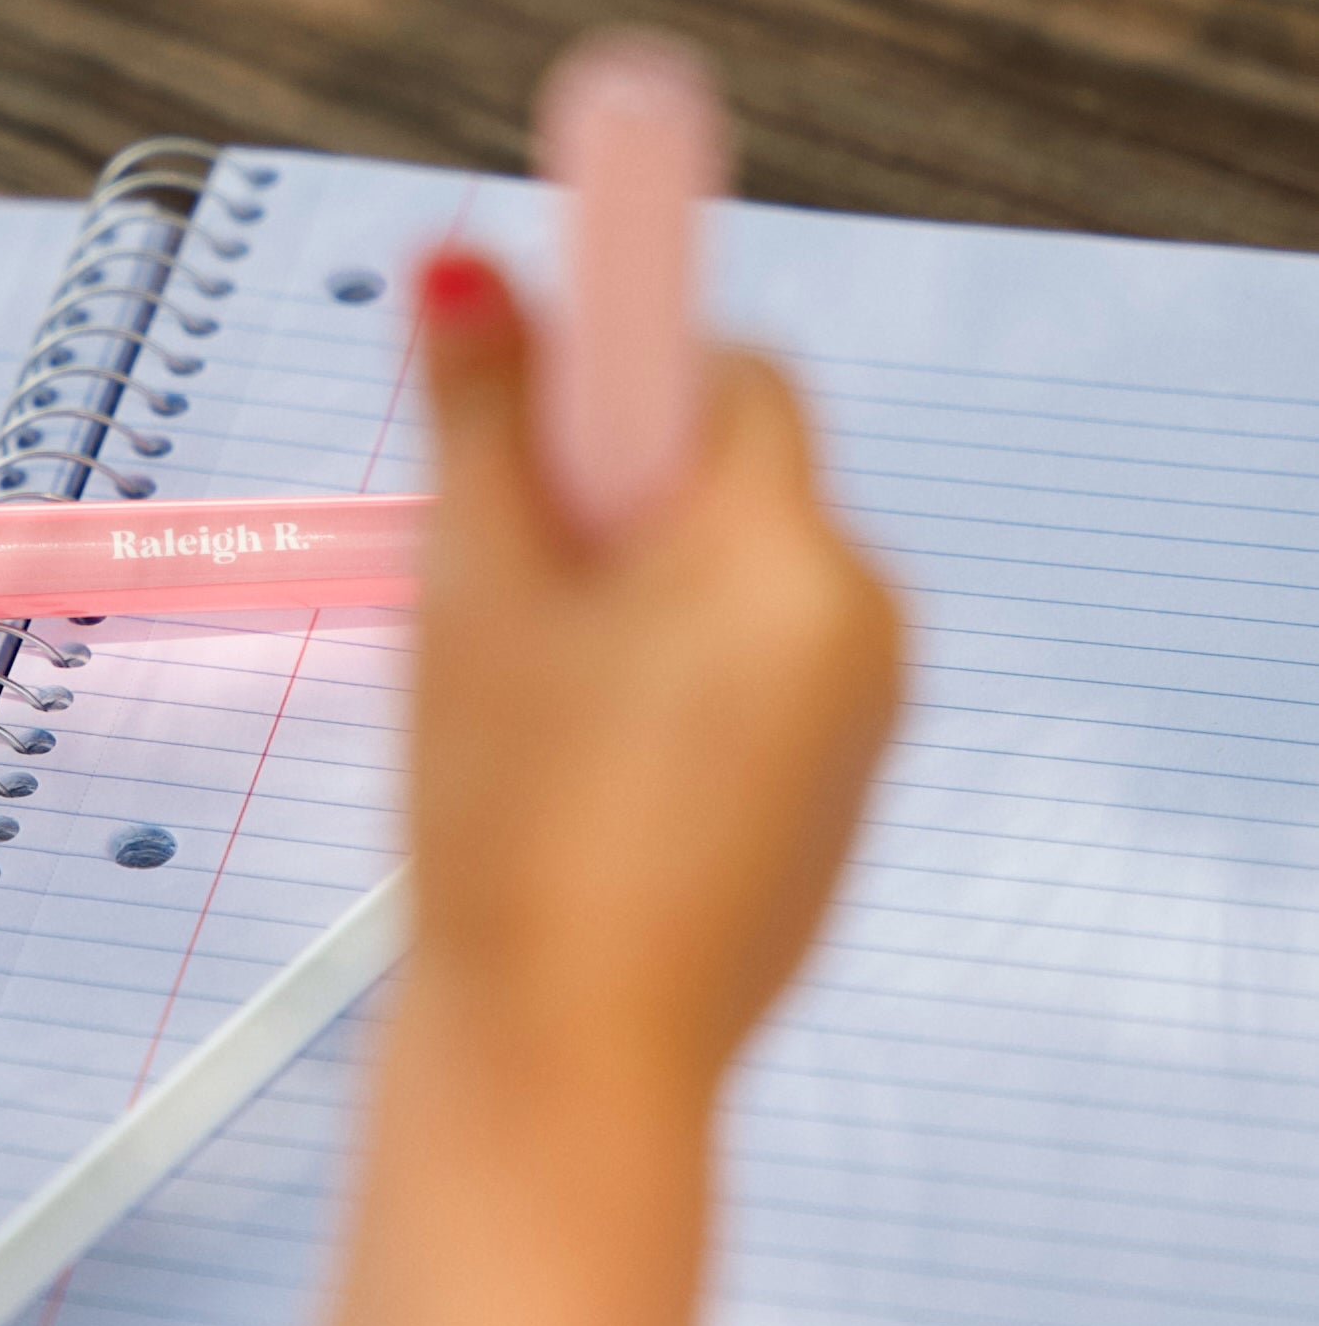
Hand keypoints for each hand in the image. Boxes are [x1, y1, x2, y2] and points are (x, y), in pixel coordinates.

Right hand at [409, 244, 901, 1107]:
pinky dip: (666, 676)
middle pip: (727, 479)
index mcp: (789, 556)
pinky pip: (751, 677)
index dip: (614, 372)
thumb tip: (465, 266)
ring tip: (524, 688)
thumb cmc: (516, 830)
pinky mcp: (829, 800)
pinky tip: (574, 762)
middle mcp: (859, 626)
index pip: (728, 373)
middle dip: (609, 496)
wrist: (565, 1059)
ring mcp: (859, 724)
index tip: (529, 408)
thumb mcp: (474, 586)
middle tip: (501, 576)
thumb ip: (479, 408)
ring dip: (629, 588)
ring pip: (730, 582)